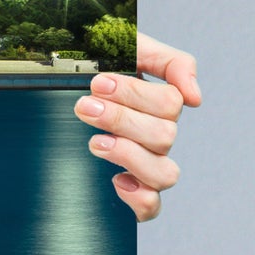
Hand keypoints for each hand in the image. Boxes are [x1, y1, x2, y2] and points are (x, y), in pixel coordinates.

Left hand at [76, 31, 200, 220]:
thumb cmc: (96, 68)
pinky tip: (116, 179)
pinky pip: (152, 207)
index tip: (98, 83)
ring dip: (129, 155)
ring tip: (95, 142)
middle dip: (120, 119)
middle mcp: (158, 136)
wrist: (59, 85)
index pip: (170, 103)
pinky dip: (139, 197)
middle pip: (164, 136)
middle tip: (85, 106)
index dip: (135, 94)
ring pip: (164, 173)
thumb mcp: (130, 47)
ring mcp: (147, 164)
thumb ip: (171, 62)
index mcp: (160, 104)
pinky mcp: (133, 191)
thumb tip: (195, 97)